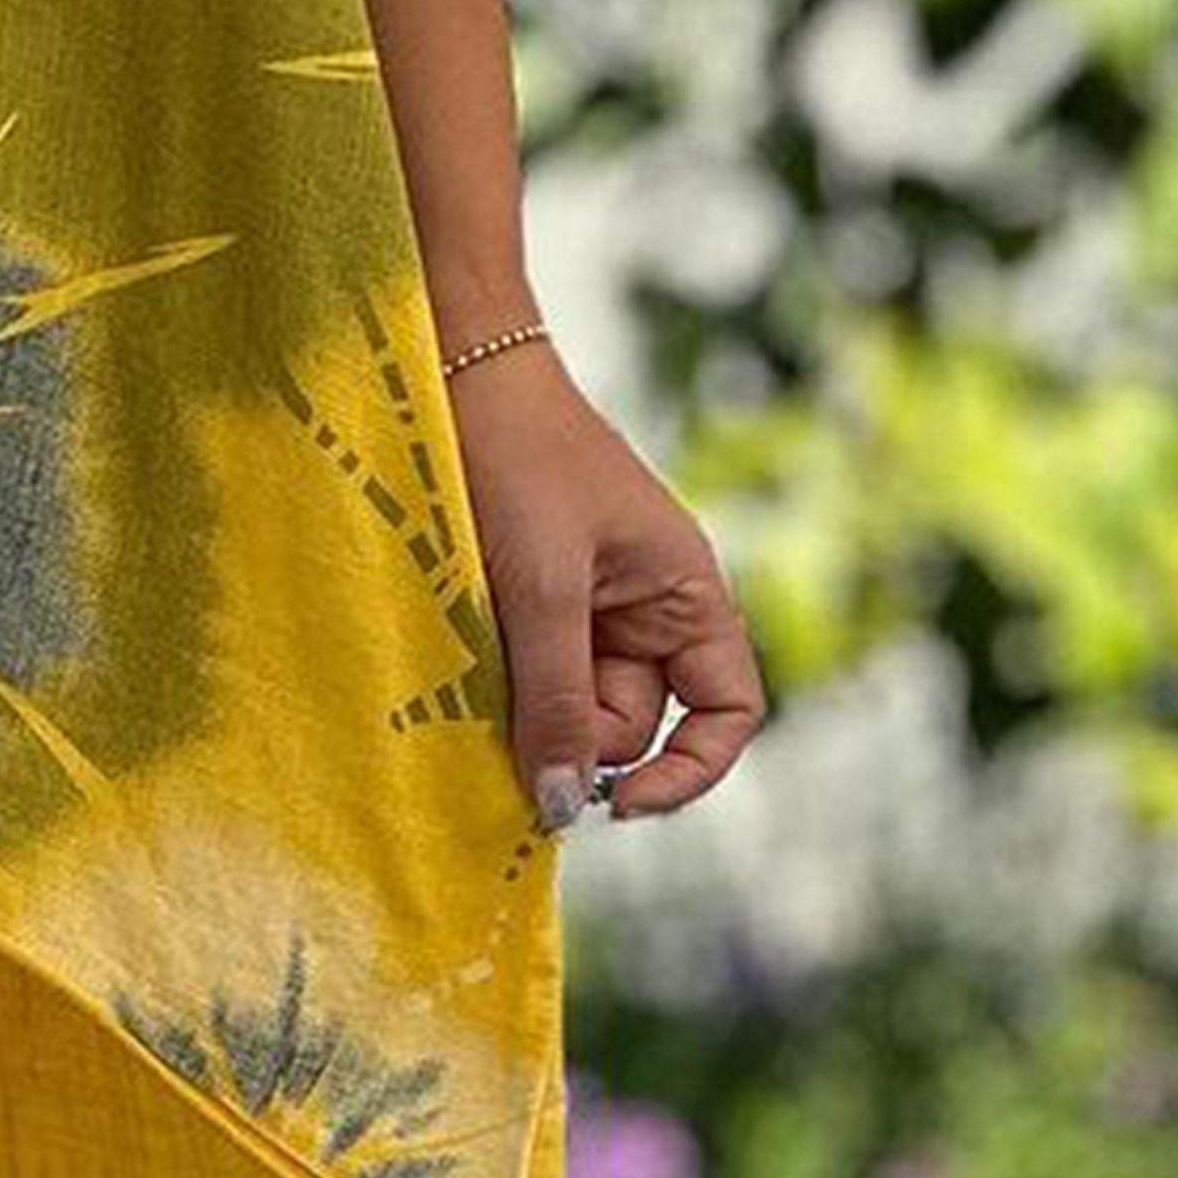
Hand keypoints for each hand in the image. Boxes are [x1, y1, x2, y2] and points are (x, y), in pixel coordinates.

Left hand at [448, 339, 767, 831]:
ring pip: (566, 703)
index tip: (615, 803)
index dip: (687, 771)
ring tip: (476, 654)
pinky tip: (461, 656)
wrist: (451, 372)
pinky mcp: (527, 601)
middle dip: (573, 734)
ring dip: (523, 707)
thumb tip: (567, 806)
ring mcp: (586, 607)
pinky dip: (495, 682)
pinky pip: (524, 672)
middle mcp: (647, 608)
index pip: (726, 712)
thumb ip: (557, 698)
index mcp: (686, 595)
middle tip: (506, 709)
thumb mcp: (543, 588)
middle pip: (629, 722)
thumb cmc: (516, 459)